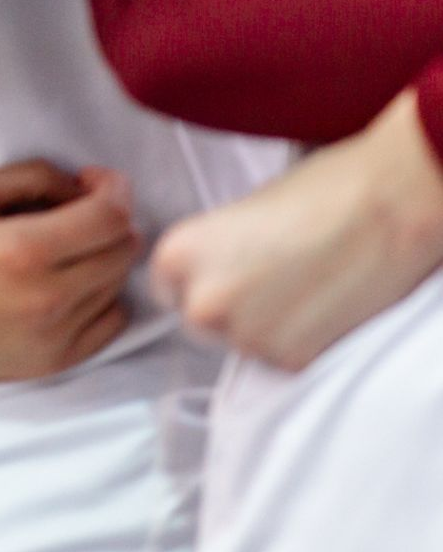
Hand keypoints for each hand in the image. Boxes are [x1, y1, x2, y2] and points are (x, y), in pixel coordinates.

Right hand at [0, 161, 138, 382]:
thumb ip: (30, 176)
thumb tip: (82, 186)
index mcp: (22, 249)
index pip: (109, 217)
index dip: (114, 189)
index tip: (96, 181)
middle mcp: (47, 296)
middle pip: (122, 250)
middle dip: (110, 221)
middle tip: (80, 212)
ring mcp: (55, 334)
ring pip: (118, 284)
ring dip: (102, 258)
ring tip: (66, 250)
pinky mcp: (56, 361)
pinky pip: (112, 324)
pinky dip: (102, 298)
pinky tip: (71, 286)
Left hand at [153, 90, 442, 370]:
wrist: (386, 205)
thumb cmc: (318, 191)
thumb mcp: (238, 213)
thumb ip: (215, 251)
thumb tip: (216, 271)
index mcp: (177, 255)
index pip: (166, 288)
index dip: (198, 281)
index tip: (223, 276)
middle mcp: (201, 303)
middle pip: (199, 321)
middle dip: (228, 307)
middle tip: (269, 281)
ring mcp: (246, 337)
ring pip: (243, 342)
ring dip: (264, 326)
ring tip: (302, 288)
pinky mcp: (292, 360)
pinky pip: (283, 356)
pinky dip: (301, 338)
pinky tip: (323, 304)